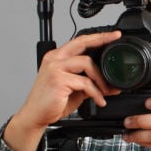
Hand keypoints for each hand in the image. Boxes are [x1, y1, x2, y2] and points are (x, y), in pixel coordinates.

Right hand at [4, 31, 121, 150]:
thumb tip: (110, 85)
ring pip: (86, 63)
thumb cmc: (52, 102)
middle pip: (82, 43)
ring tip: (105, 91)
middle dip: (101, 40)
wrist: (35, 115)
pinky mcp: (59, 80)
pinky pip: (85, 83)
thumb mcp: (75, 90)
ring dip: (100, 78)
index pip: (79, 41)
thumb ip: (90, 83)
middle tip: (115, 41)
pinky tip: (99, 100)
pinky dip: (96, 92)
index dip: (96, 37)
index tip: (112, 35)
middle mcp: (55, 59)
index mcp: (57, 57)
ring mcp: (55, 68)